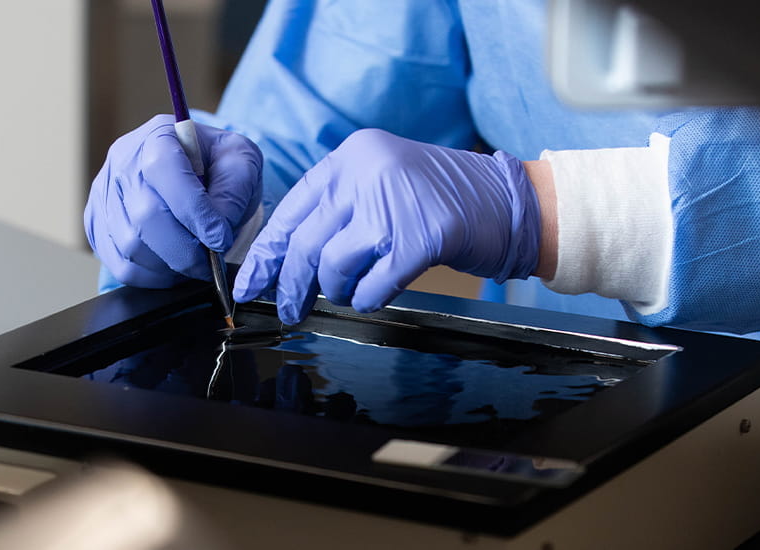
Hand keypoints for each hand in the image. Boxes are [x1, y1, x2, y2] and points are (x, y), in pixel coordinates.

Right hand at [85, 115, 261, 287]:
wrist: (194, 172)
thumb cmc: (215, 166)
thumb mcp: (240, 162)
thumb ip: (233, 191)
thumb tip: (215, 232)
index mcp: (158, 137)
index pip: (165, 171)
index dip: (195, 211)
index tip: (220, 238)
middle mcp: (123, 163)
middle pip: (145, 216)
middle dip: (186, 249)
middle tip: (211, 261)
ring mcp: (104, 195)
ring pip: (130, 246)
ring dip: (170, 265)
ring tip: (194, 262)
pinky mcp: (97, 225)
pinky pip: (120, 265)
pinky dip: (152, 277)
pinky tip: (173, 267)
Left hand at [233, 129, 541, 323]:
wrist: (509, 201)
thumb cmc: (441, 201)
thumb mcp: (381, 185)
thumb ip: (338, 209)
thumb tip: (284, 259)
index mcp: (351, 156)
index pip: (290, 209)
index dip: (266, 252)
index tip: (250, 283)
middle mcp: (369, 171)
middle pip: (305, 242)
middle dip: (291, 284)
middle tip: (288, 309)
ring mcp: (396, 203)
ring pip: (333, 266)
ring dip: (337, 292)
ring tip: (349, 293)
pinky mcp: (422, 237)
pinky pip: (372, 285)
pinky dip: (367, 299)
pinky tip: (374, 296)